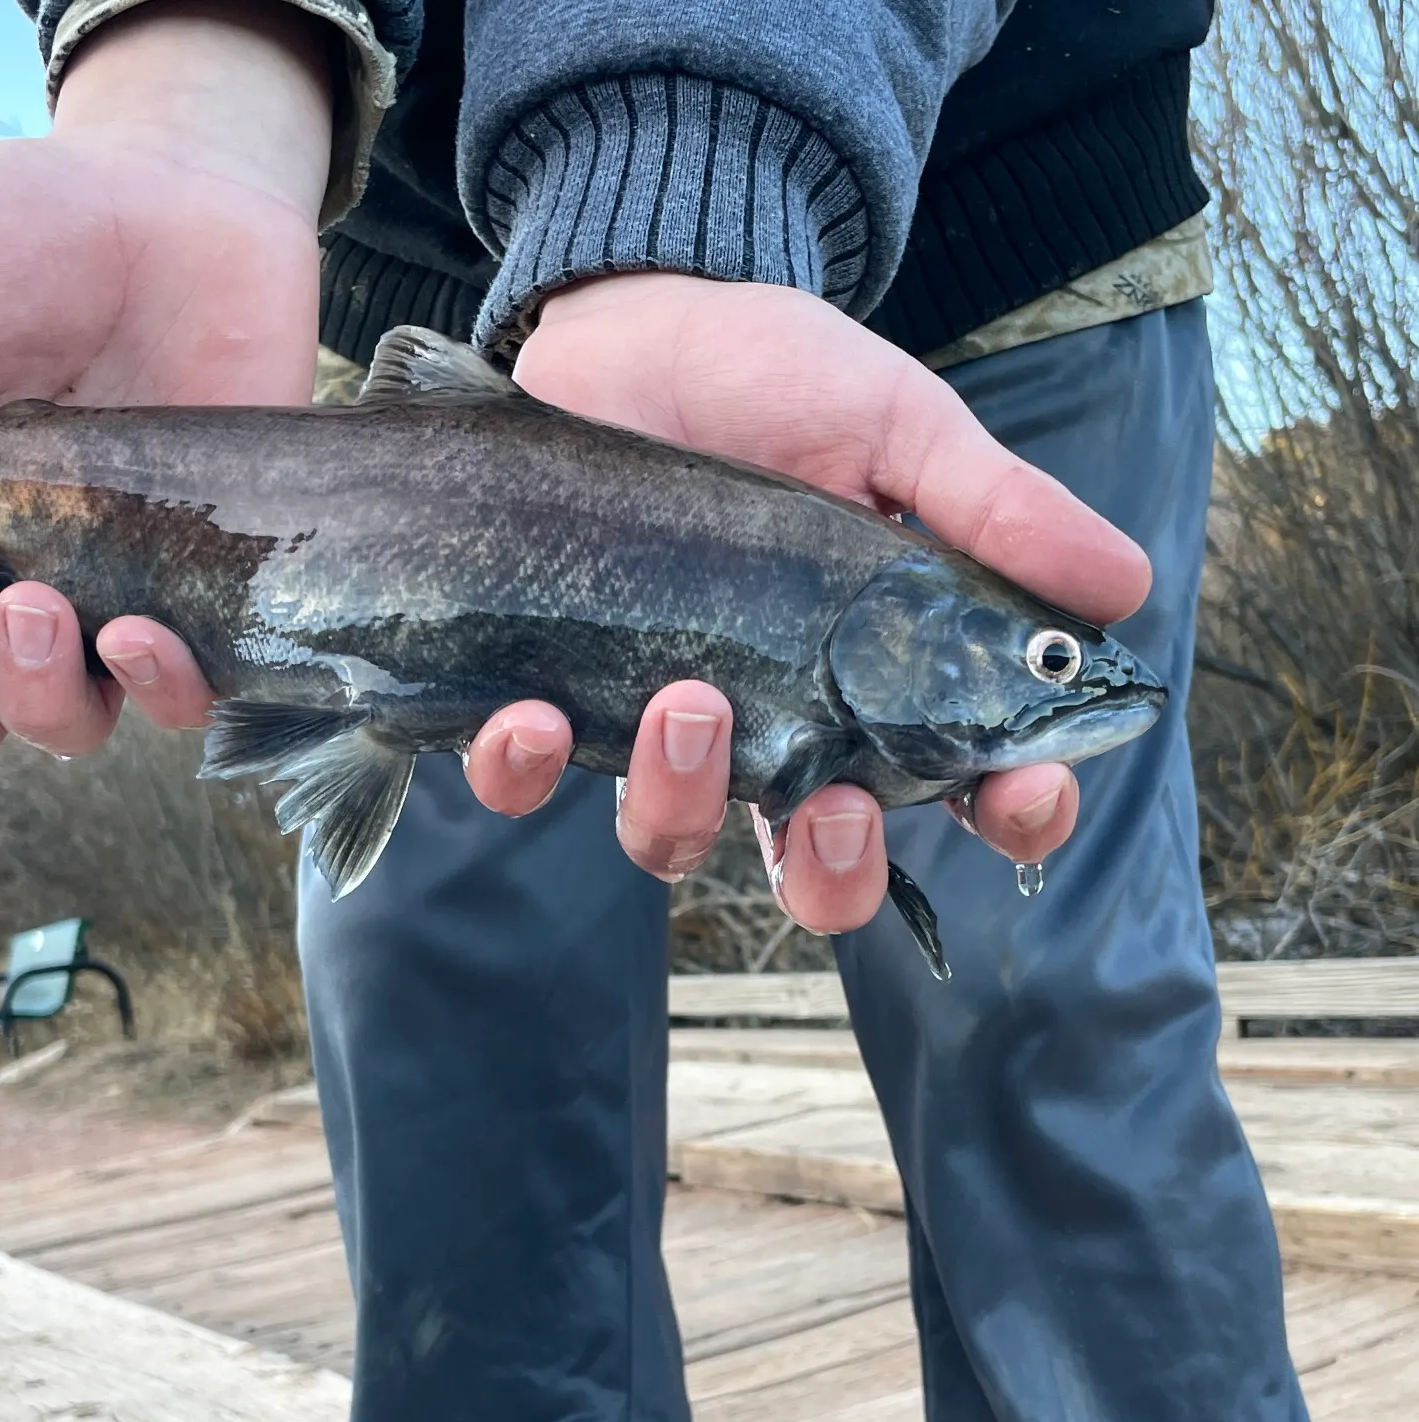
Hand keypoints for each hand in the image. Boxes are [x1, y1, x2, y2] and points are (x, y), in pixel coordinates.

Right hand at [0, 0, 330, 756]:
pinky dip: (164, 691)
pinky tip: (144, 634)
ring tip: (44, 606)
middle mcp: (22, 575)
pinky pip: (196, 690)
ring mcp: (122, 586)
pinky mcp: (217, 582)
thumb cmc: (30, 243)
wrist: (179, 204)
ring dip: (40, 696)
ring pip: (70, 722)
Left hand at [460, 273, 1151, 932]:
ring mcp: (664, 714)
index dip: (1008, 816)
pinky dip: (527, 770)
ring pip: (677, 839)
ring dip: (686, 804)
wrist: (638, 319)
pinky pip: (533, 781)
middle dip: (835, 872)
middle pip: (819, 867)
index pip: (967, 786)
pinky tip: (532, 715)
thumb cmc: (780, 376)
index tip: (1020, 795)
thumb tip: (1124, 585)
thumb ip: (994, 508)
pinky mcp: (561, 686)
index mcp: (881, 677)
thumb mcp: (899, 428)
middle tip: (836, 807)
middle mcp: (778, 721)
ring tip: (691, 703)